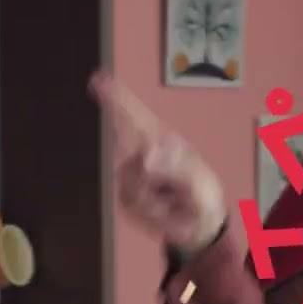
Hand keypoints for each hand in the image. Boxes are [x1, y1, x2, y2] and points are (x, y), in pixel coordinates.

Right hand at [90, 71, 226, 254]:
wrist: (200, 224)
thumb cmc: (203, 195)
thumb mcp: (200, 183)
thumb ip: (176, 168)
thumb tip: (146, 156)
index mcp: (165, 141)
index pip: (137, 116)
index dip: (117, 98)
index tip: (98, 78)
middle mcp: (144, 153)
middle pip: (127, 154)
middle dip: (144, 175)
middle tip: (165, 199)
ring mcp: (132, 174)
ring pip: (130, 183)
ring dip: (155, 200)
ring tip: (174, 204)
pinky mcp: (126, 196)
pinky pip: (132, 203)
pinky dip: (151, 212)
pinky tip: (165, 212)